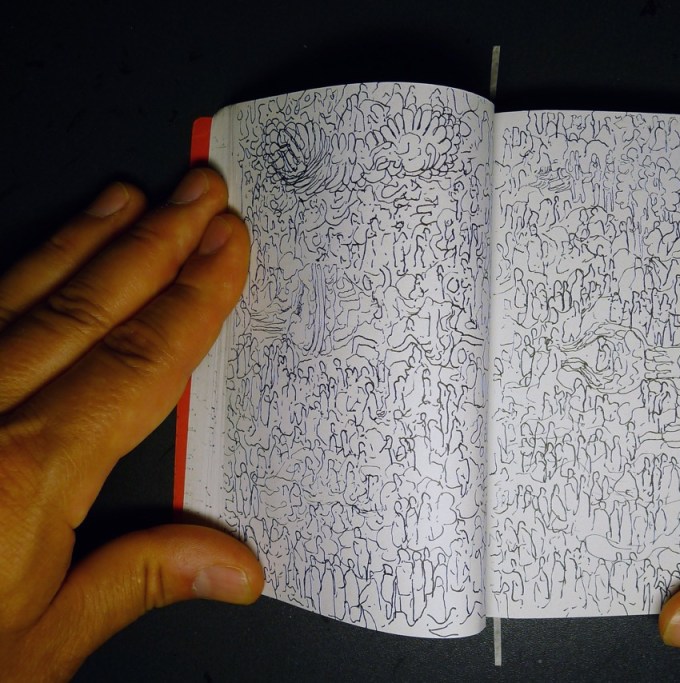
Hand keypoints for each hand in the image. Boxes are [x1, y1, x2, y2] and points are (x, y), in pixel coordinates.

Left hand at [0, 169, 262, 680]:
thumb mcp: (31, 656)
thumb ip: (128, 585)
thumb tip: (237, 566)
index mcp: (21, 477)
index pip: (137, 362)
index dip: (193, 297)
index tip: (228, 243)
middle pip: (82, 309)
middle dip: (152, 243)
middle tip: (199, 188)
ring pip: (12, 300)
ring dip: (80, 243)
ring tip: (127, 200)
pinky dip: (7, 283)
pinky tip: (30, 262)